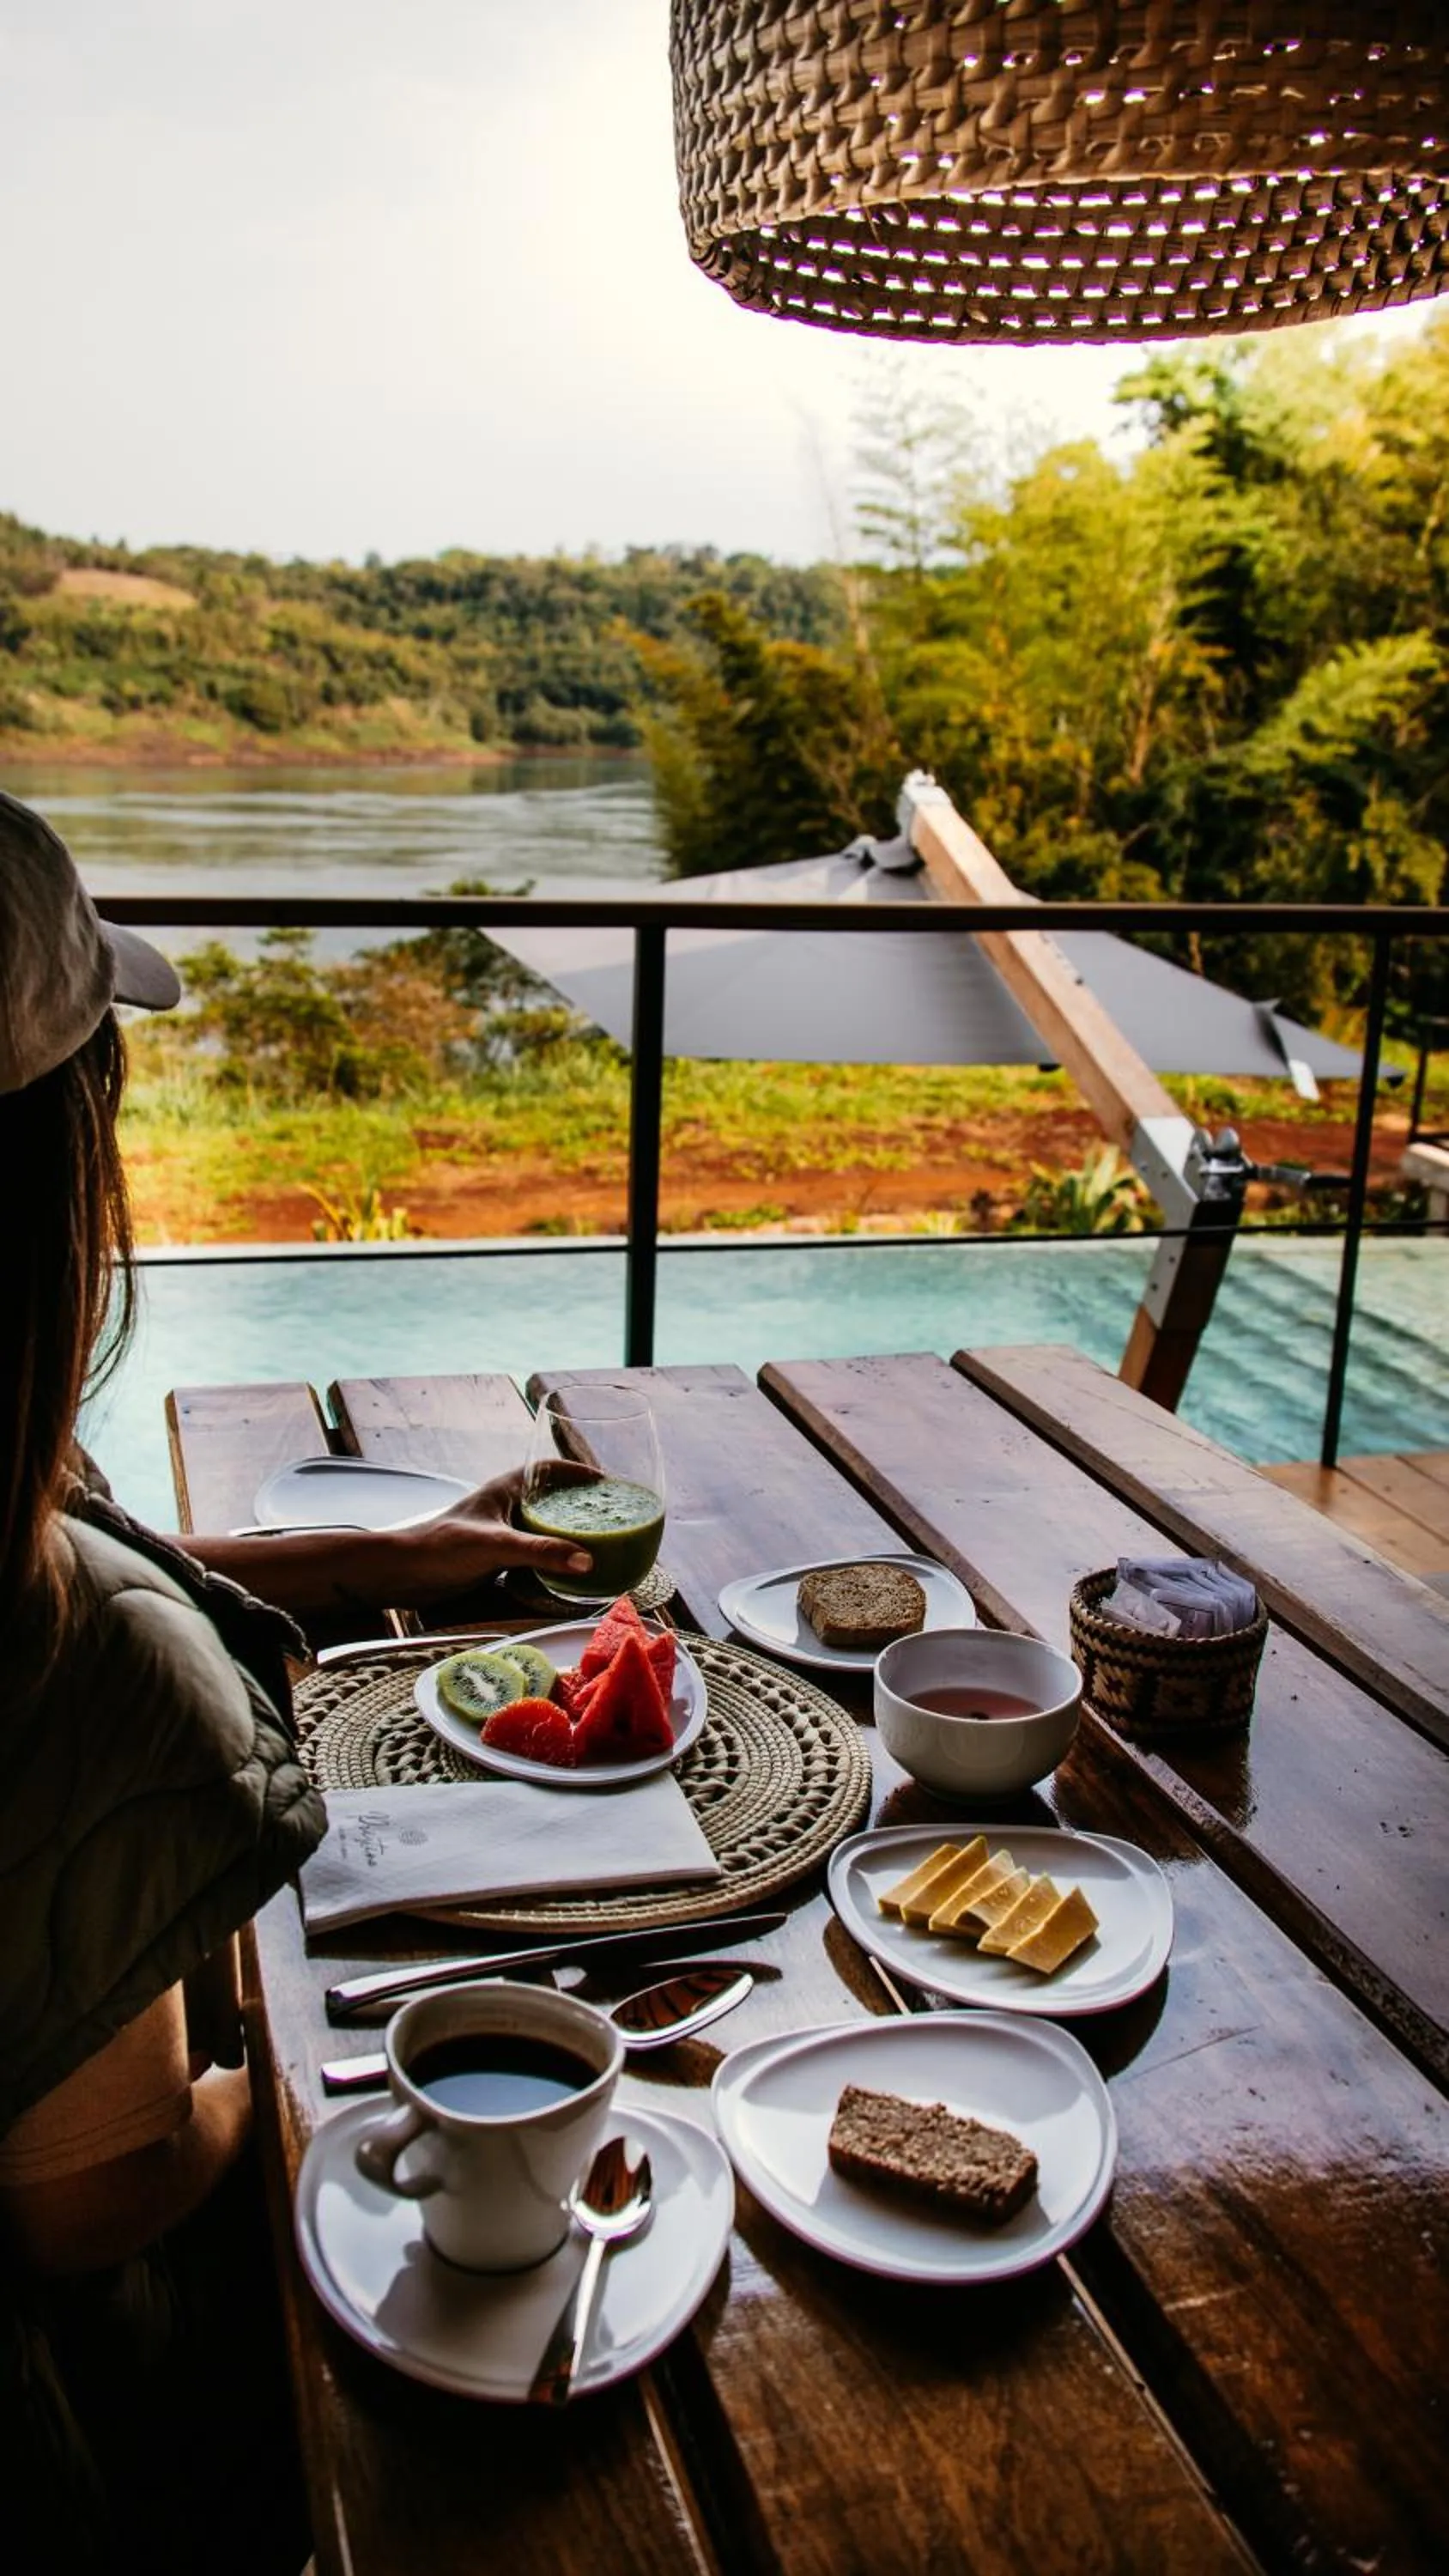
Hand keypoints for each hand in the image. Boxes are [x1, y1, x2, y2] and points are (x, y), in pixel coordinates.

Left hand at [185, 1467, 591, 1619]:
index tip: (609, 1483)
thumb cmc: (438, 1548)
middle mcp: (505, 1507)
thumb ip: (540, 1552)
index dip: (580, 1472)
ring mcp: (499, 1533)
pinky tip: (565, 1574)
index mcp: (505, 1488)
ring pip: (543, 1527)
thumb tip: (587, 1561)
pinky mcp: (493, 1558)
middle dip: (581, 1505)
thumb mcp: (495, 1546)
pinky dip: (552, 1559)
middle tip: (613, 1518)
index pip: (550, 1468)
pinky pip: (532, 1552)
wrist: (398, 1575)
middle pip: (552, 1498)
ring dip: (568, 1534)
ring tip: (599, 1547)